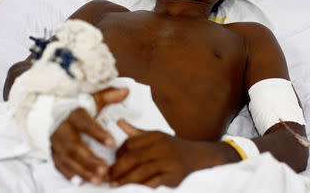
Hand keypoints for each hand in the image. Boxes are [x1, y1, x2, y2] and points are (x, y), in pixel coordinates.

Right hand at [51, 87, 128, 183]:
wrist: (46, 108)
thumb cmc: (74, 104)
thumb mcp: (91, 98)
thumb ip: (108, 96)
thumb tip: (126, 91)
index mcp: (72, 114)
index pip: (85, 124)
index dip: (98, 133)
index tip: (112, 142)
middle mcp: (61, 128)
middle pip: (74, 146)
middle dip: (90, 159)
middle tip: (106, 169)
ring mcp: (54, 142)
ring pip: (66, 159)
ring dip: (82, 170)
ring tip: (99, 179)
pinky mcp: (50, 151)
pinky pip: (58, 165)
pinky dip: (68, 174)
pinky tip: (81, 181)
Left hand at [109, 120, 239, 187]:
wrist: (201, 158)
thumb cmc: (174, 148)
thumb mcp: (158, 138)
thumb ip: (137, 134)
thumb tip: (119, 123)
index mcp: (156, 136)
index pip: (130, 143)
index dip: (118, 154)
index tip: (111, 163)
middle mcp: (162, 146)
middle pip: (134, 157)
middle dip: (118, 168)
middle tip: (108, 177)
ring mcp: (169, 161)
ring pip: (141, 171)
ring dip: (125, 180)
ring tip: (115, 186)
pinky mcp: (174, 176)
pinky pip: (154, 183)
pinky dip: (141, 187)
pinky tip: (132, 190)